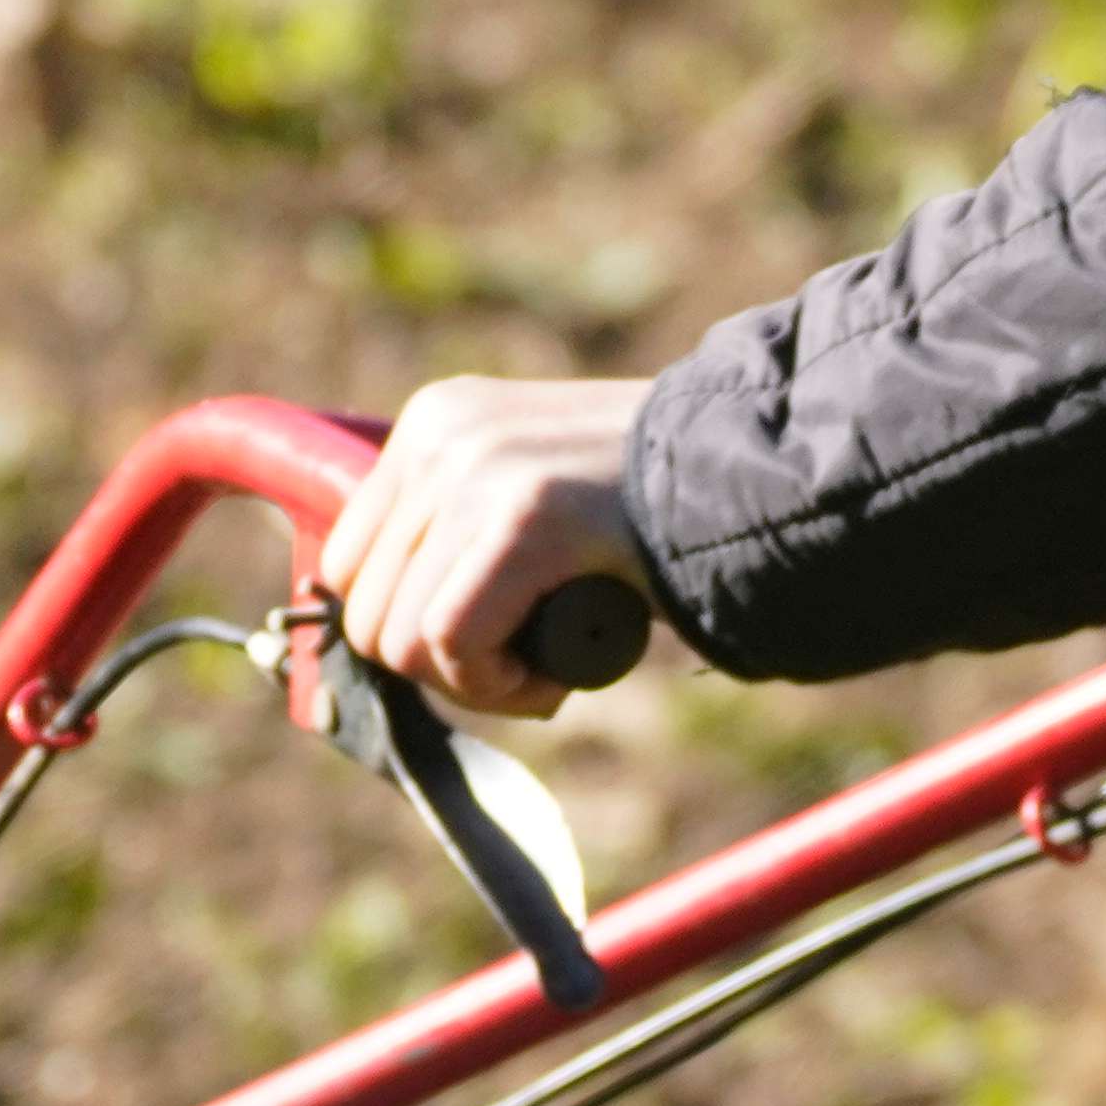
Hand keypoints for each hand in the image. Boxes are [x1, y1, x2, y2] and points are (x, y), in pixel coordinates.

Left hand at [312, 374, 661, 722]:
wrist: (756, 481)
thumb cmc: (652, 515)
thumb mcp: (531, 495)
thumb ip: (459, 535)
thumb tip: (377, 628)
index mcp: (436, 418)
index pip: (349, 562)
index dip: (407, 629)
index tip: (485, 642)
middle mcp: (443, 434)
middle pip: (365, 609)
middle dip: (440, 666)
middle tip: (521, 666)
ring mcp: (478, 472)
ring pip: (401, 638)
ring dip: (476, 684)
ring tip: (544, 668)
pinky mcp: (521, 520)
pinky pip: (451, 643)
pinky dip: (499, 687)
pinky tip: (552, 679)